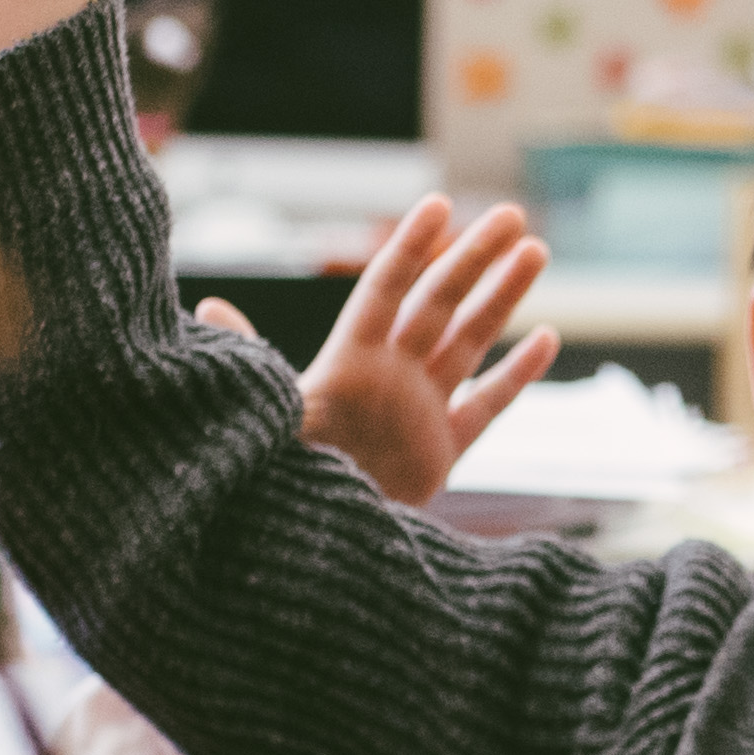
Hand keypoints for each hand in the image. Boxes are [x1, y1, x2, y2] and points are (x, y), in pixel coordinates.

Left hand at [213, 193, 558, 511]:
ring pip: (470, 341)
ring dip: (503, 298)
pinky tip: (545, 338)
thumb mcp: (267, 413)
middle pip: (440, 302)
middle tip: (512, 216)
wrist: (309, 550)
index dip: (410, 248)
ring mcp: (420, 409)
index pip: (385, 290)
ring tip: (536, 251)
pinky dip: (517, 374)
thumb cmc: (280, 477)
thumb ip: (250, 357)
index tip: (438, 204)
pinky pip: (488, 405)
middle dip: (475, 258)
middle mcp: (389, 376)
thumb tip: (207, 305)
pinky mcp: (442, 451)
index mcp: (349, 362)